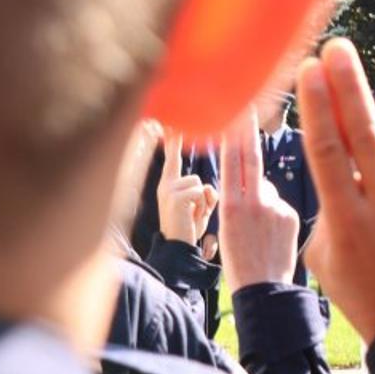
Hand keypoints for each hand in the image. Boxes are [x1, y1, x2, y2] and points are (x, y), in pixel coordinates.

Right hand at [156, 131, 217, 245]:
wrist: (178, 251)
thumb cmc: (189, 229)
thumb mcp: (197, 206)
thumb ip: (203, 192)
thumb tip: (208, 186)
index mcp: (169, 184)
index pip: (172, 158)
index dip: (172, 140)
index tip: (171, 123)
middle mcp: (165, 184)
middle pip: (197, 179)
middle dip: (204, 197)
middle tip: (193, 216)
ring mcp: (168, 189)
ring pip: (202, 186)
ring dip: (205, 204)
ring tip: (194, 219)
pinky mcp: (175, 196)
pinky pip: (201, 192)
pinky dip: (203, 207)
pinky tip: (192, 219)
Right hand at [218, 113, 301, 292]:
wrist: (263, 292)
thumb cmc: (240, 262)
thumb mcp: (228, 229)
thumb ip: (245, 200)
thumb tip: (262, 184)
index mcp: (230, 206)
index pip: (232, 160)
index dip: (234, 132)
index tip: (236, 108)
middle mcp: (252, 203)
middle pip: (250, 159)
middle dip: (248, 132)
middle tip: (249, 103)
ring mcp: (275, 208)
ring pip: (269, 189)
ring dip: (264, 199)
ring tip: (259, 231)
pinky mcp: (292, 216)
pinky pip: (282, 204)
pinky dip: (278, 214)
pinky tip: (274, 236)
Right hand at [302, 39, 374, 342]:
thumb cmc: (368, 293)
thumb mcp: (327, 256)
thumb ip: (334, 203)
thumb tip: (350, 157)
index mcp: (347, 221)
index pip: (328, 151)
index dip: (319, 105)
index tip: (311, 67)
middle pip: (367, 133)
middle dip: (349, 85)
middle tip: (339, 48)